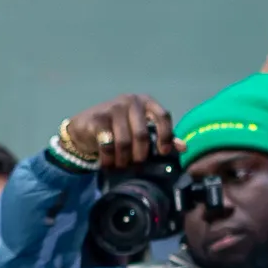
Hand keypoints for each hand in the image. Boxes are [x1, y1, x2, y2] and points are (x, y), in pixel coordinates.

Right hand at [62, 93, 179, 171]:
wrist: (85, 126)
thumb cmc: (118, 128)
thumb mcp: (141, 129)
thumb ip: (161, 136)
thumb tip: (183, 147)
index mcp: (147, 102)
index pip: (163, 116)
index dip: (166, 136)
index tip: (163, 152)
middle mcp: (131, 101)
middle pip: (142, 135)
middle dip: (139, 155)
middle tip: (135, 164)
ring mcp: (113, 108)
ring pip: (124, 143)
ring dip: (122, 160)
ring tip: (120, 165)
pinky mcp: (98, 119)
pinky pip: (107, 145)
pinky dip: (108, 159)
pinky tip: (107, 163)